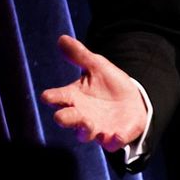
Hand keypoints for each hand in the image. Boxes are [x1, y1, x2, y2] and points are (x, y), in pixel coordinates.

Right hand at [40, 35, 147, 151]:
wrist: (133, 100)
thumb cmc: (108, 84)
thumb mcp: (96, 66)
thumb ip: (79, 55)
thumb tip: (62, 38)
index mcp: (74, 97)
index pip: (57, 98)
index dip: (51, 98)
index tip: (46, 96)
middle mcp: (81, 115)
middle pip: (68, 119)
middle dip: (65, 118)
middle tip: (61, 116)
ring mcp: (97, 128)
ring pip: (86, 133)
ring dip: (86, 130)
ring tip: (89, 125)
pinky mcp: (114, 136)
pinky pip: (112, 142)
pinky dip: (113, 140)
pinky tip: (116, 135)